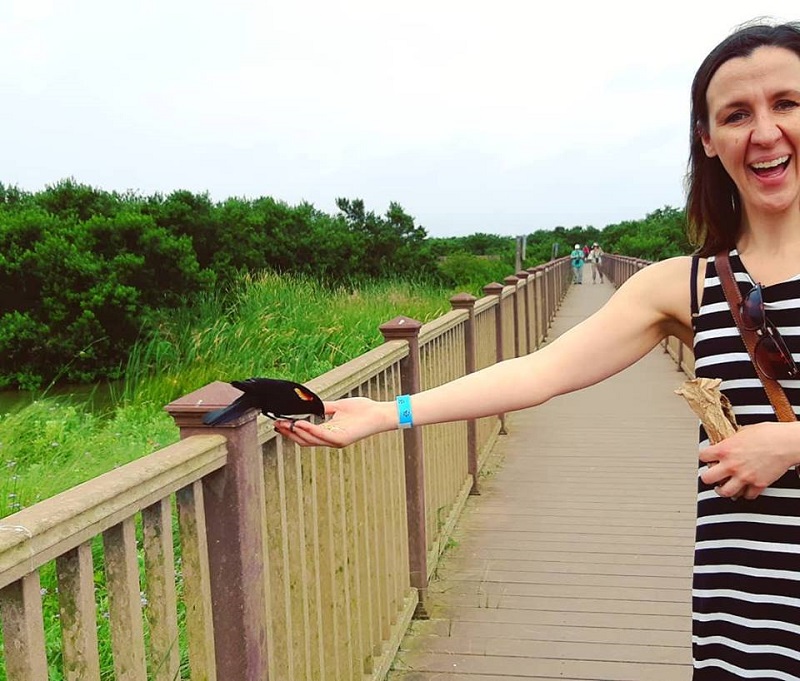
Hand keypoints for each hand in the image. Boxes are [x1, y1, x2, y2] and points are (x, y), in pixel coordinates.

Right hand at [274, 397, 394, 447]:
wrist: (379, 413)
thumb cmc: (362, 410)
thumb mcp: (338, 407)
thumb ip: (324, 407)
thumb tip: (309, 404)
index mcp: (329, 433)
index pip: (306, 435)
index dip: (292, 431)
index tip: (279, 422)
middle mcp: (331, 440)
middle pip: (304, 440)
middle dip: (289, 433)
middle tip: (276, 424)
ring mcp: (336, 441)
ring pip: (310, 440)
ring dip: (296, 432)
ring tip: (284, 424)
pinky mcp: (341, 439)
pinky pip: (321, 435)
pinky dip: (309, 430)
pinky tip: (300, 424)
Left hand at [700, 422, 796, 499]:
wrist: (786, 443)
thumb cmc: (768, 434)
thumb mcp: (743, 431)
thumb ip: (732, 439)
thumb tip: (729, 441)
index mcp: (725, 449)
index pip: (702, 456)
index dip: (704, 457)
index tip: (707, 458)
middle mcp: (731, 465)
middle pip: (707, 478)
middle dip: (707, 477)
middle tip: (710, 476)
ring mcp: (744, 476)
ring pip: (724, 492)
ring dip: (722, 490)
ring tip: (721, 488)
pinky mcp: (758, 484)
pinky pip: (747, 495)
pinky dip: (745, 494)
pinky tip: (744, 489)